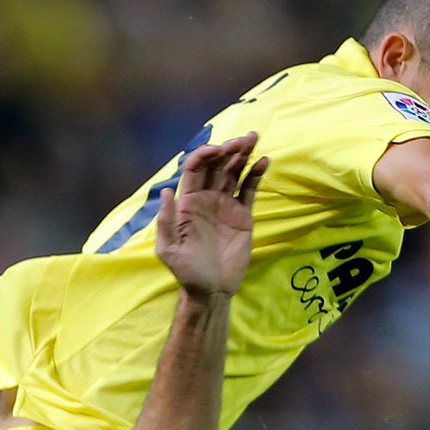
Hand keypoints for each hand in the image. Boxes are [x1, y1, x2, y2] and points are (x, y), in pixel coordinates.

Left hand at [154, 133, 267, 298]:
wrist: (212, 291)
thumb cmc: (187, 274)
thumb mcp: (169, 251)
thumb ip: (166, 221)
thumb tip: (166, 190)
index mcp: (187, 203)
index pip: (195, 169)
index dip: (206, 154)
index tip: (220, 150)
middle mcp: (206, 200)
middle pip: (217, 165)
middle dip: (228, 149)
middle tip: (243, 139)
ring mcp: (225, 206)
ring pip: (234, 172)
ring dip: (243, 155)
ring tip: (253, 139)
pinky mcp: (242, 215)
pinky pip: (249, 189)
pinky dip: (255, 174)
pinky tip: (263, 161)